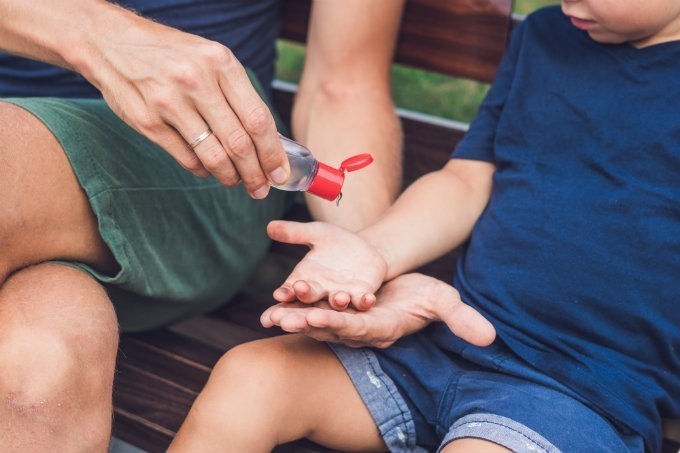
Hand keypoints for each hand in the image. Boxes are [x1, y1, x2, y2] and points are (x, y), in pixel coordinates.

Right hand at [84, 6, 288, 197]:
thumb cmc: (172, 54)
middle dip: (256, 173)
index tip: (280, 172)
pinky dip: (203, 170)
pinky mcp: (147, 122)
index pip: (258, 119)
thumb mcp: (211, 59)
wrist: (111, 43)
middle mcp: (196, 81)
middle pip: (239, 143)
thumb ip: (238, 94)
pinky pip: (186, 158)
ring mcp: (169, 102)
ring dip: (230, 177)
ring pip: (213, 156)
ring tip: (237, 182)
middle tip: (262, 189)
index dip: (272, 152)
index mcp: (220, 62)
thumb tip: (269, 140)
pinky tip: (209, 170)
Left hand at [261, 273, 495, 347]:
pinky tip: (275, 302)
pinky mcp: (336, 311)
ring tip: (271, 315)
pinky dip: (295, 305)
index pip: (360, 328)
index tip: (321, 320)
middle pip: (331, 327)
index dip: (341, 325)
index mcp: (382, 326)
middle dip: (308, 324)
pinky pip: (313, 308)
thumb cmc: (425, 295)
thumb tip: (490, 337)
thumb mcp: (444, 300)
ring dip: (295, 317)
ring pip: (317, 320)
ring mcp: (346, 321)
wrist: (406, 288)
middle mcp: (360, 329)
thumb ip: (461, 319)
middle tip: (283, 319)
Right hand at [267, 220, 387, 310]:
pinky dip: (364, 301)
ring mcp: (341, 295)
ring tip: (339, 297)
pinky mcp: (361, 295)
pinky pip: (362, 301)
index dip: (285, 292)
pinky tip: (367, 298)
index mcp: (304, 279)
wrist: (364, 249)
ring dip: (337, 301)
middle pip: (310, 298)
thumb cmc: (335, 242)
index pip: (290, 289)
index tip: (279, 294)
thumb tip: (269, 226)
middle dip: (305, 296)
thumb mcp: (317, 233)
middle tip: (300, 290)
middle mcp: (320, 291)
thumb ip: (294, 232)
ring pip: (336, 303)